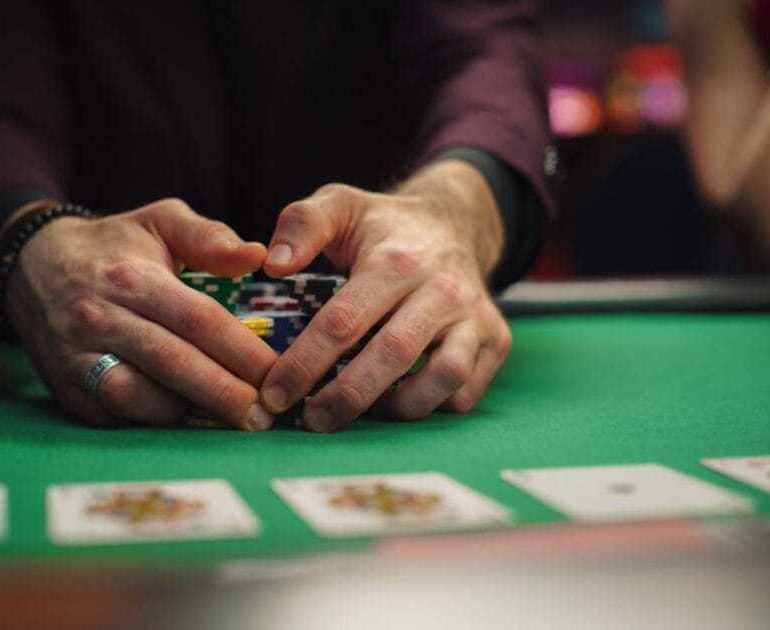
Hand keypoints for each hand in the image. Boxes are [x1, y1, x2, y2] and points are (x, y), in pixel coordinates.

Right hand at [5, 198, 277, 428]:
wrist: (31, 266)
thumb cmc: (112, 246)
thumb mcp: (159, 222)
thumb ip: (209, 238)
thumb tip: (257, 255)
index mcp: (131, 278)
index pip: (197, 319)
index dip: (241, 350)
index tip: (277, 372)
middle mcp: (100, 318)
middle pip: (172, 363)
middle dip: (223, 394)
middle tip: (263, 416)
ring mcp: (77, 357)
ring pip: (136, 395)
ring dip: (185, 411)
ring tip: (227, 416)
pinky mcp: (65, 388)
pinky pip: (112, 414)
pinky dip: (149, 419)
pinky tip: (182, 415)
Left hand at [259, 160, 511, 431]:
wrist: (454, 224)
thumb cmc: (384, 227)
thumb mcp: (341, 205)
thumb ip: (302, 224)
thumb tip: (274, 265)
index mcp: (397, 260)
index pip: (344, 321)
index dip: (305, 363)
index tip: (274, 393)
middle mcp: (443, 289)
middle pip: (394, 355)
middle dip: (346, 396)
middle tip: (310, 421)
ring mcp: (475, 317)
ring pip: (444, 378)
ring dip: (395, 408)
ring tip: (356, 414)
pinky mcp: (496, 340)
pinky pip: (465, 393)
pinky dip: (430, 408)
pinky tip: (394, 402)